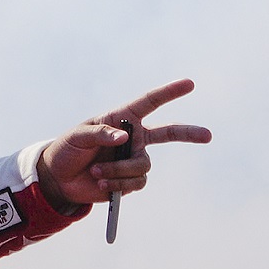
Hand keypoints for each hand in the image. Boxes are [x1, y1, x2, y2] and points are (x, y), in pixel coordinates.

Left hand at [36, 79, 211, 209]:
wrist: (60, 178)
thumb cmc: (68, 149)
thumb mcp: (77, 136)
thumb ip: (99, 133)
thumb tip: (124, 138)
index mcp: (121, 119)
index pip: (149, 103)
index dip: (169, 93)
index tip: (189, 84)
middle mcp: (133, 138)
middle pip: (168, 133)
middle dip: (188, 133)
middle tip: (208, 136)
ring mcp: (133, 159)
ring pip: (142, 165)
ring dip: (118, 170)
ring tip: (96, 171)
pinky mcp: (130, 180)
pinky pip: (135, 183)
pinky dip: (117, 184)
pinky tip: (100, 183)